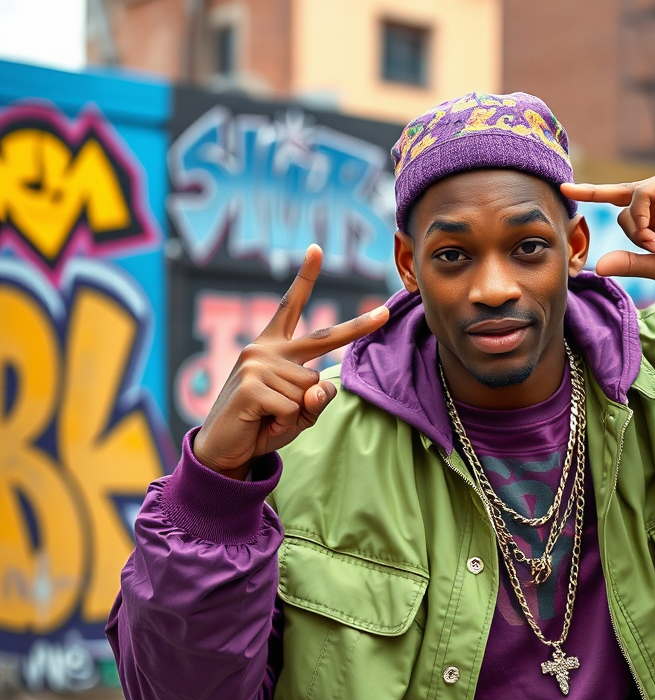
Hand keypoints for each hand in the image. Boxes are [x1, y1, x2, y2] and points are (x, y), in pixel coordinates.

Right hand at [192, 244, 388, 478]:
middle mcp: (264, 348)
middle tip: (385, 313)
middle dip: (359, 327)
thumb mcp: (298, 412)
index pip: (290, 306)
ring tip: (269, 416)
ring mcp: (256, 364)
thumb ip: (316, 398)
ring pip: (310, 388)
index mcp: (273, 346)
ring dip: (296, 412)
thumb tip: (318, 387)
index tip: (316, 249)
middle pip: (324, 340)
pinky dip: (285, 422)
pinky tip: (261, 421)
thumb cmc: (263, 425)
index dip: (304, 278)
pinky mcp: (251, 386)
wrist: (223, 449)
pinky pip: (295, 406)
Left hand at [561, 168, 654, 283]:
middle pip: (618, 206)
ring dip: (637, 228)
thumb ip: (632, 264)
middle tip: (653, 250)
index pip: (612, 198)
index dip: (589, 192)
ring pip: (629, 199)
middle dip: (631, 234)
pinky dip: (642, 215)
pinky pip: (643, 192)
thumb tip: (598, 266)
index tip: (563, 187)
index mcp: (650, 212)